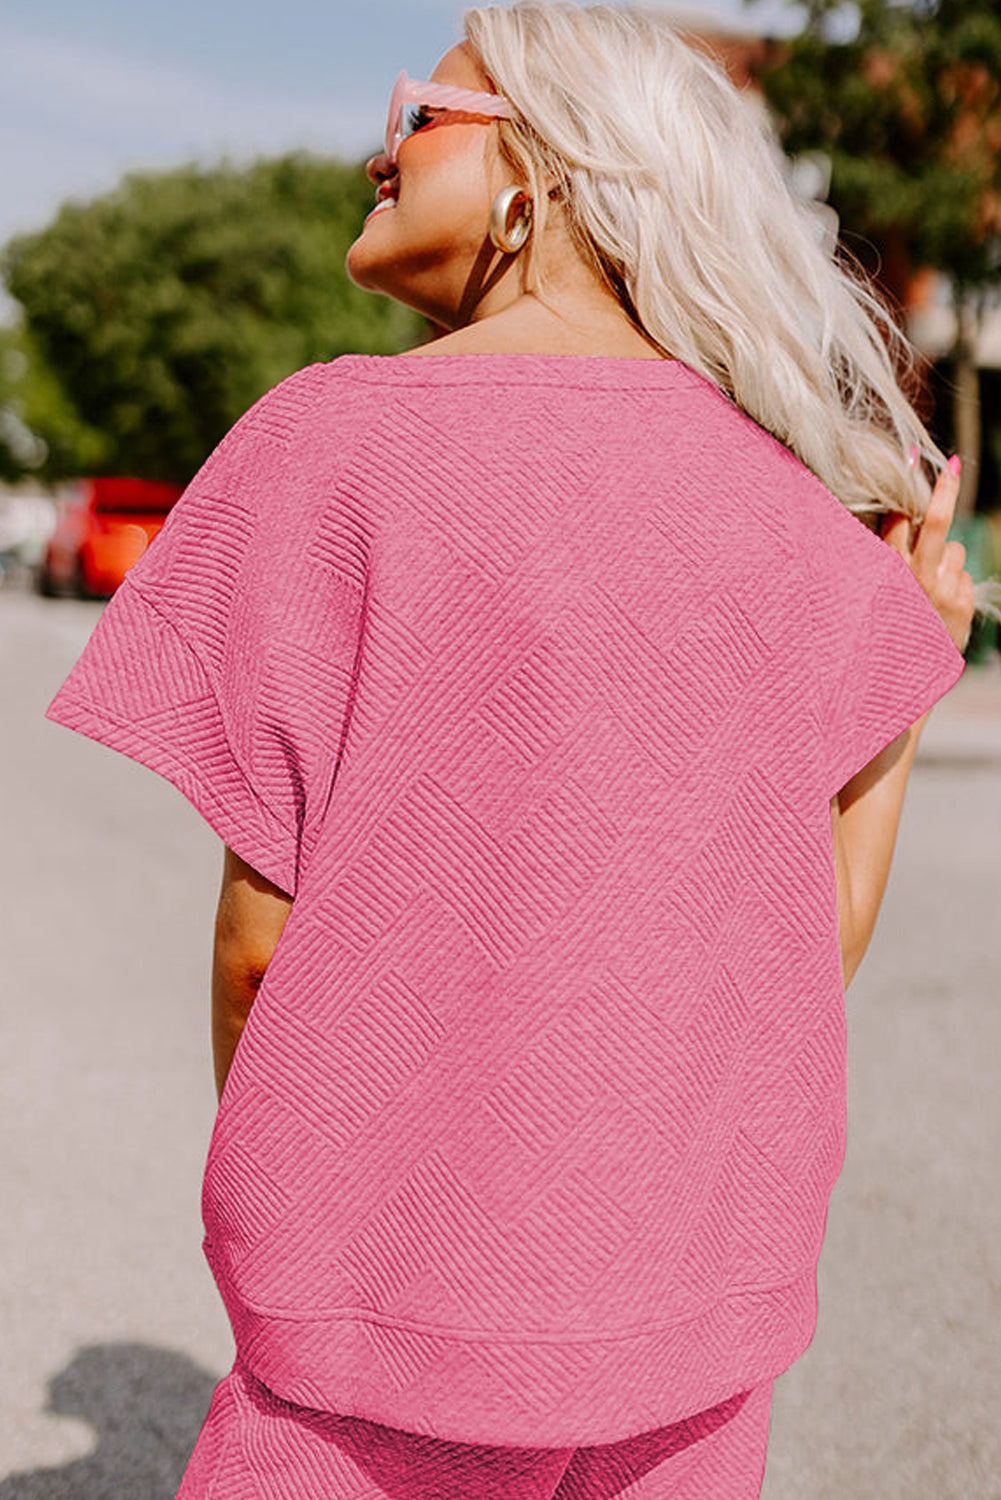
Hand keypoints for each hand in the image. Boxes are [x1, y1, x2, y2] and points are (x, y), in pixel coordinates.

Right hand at [879, 459, 975, 652]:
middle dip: (944, 490)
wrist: (898, 679)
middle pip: (935, 522)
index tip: (912, 461)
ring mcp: (941, 592)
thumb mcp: (874, 592)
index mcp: (885, 572)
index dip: (905, 490)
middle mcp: (914, 579)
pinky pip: (965, 575)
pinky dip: (956, 584)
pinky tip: (942, 604)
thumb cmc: (881, 627)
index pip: (896, 520)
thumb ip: (886, 554)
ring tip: (930, 587)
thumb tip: (893, 511)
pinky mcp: (962, 605)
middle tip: (952, 465)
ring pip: (955, 549)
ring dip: (947, 560)